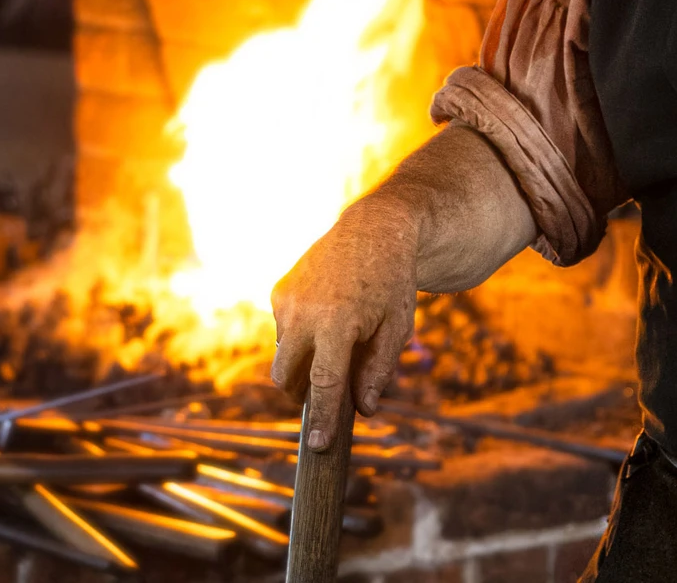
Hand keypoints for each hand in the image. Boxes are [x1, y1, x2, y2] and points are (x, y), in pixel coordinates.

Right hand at [270, 193, 419, 450]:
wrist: (375, 229)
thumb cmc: (392, 282)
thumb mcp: (397, 327)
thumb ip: (378, 370)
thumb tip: (362, 409)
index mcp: (337, 322)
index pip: (323, 384)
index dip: (321, 418)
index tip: (317, 446)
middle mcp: (304, 311)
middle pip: (287, 377)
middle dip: (302, 393)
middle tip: (328, 394)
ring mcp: (287, 299)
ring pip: (284, 354)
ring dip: (304, 362)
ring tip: (338, 341)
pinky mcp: (279, 290)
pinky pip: (284, 329)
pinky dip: (301, 335)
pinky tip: (328, 316)